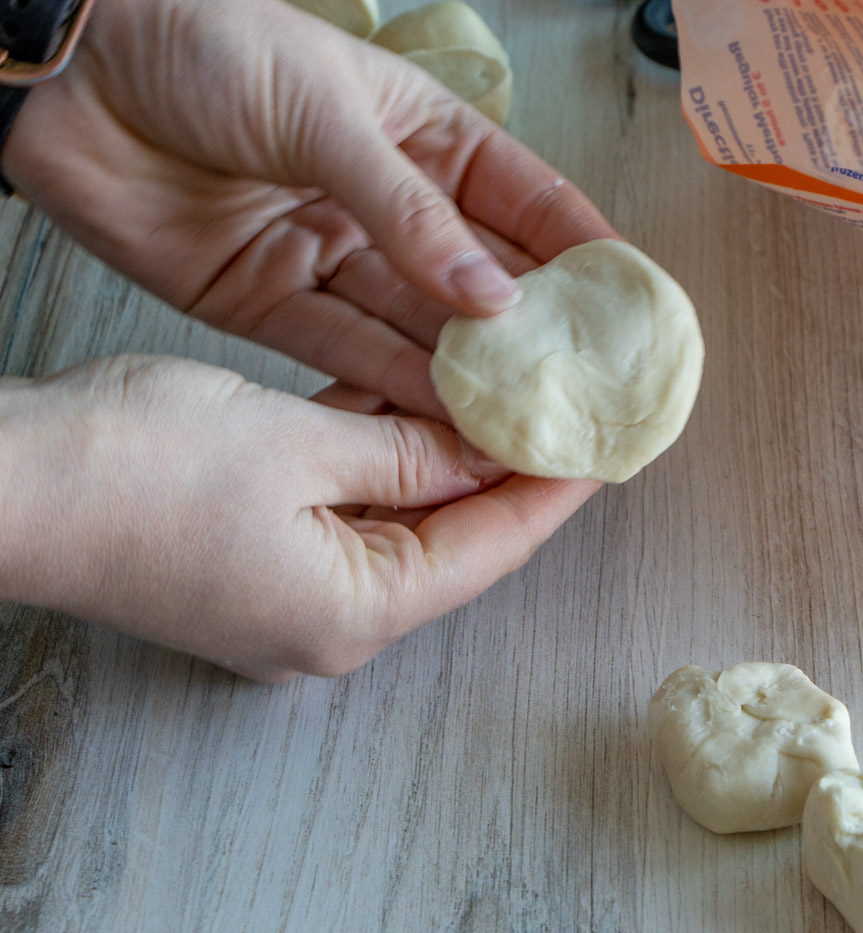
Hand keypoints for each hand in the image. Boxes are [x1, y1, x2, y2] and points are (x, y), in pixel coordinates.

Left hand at [0, 0, 616, 416]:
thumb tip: (494, 297)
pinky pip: (346, 352)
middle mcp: (384, 203)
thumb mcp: (325, 113)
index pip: (525, 199)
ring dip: (468, 373)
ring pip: (417, 326)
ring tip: (528, 417)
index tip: (632, 304)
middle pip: (477, 279)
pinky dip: (393, 385)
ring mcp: (330, 255)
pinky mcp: (270, 302)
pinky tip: (444, 415)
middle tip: (587, 383)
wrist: (69, 76)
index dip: (583, 251)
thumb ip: (409, 213)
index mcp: (418, 134)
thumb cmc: (200, 46)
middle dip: (533, 333)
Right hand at [0, 355, 599, 679]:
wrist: (6, 482)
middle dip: (507, 473)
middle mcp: (330, 622)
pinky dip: (379, 461)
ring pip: (399, 520)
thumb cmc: (132, 470)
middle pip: (453, 540)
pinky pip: (344, 511)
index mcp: (354, 611)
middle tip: (564, 413)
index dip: (553, 489)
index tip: (605, 445)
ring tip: (506, 399)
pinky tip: (413, 406)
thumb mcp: (297, 444)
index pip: (491, 546)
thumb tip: (478, 456)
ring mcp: (290, 597)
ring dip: (442, 461)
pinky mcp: (257, 562)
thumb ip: (402, 452)